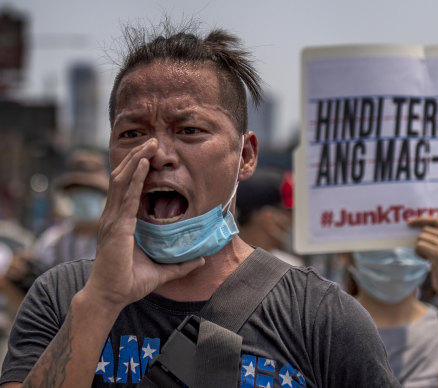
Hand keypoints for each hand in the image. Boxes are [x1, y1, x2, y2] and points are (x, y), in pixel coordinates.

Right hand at [84, 138, 204, 310]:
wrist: (110, 297)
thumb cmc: (129, 283)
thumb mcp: (161, 271)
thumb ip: (180, 264)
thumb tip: (202, 260)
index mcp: (120, 221)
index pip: (126, 188)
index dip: (137, 169)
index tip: (151, 155)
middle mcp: (113, 216)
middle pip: (122, 177)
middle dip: (137, 157)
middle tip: (152, 141)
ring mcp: (112, 220)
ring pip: (122, 180)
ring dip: (136, 160)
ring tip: (150, 144)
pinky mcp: (116, 227)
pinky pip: (126, 197)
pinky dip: (135, 178)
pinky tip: (144, 164)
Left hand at [408, 216, 437, 307]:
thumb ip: (436, 237)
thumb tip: (416, 224)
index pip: (435, 220)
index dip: (421, 219)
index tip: (409, 221)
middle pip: (424, 231)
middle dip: (420, 241)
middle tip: (426, 253)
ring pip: (420, 238)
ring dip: (419, 249)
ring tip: (427, 258)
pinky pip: (419, 246)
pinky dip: (418, 253)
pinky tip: (426, 260)